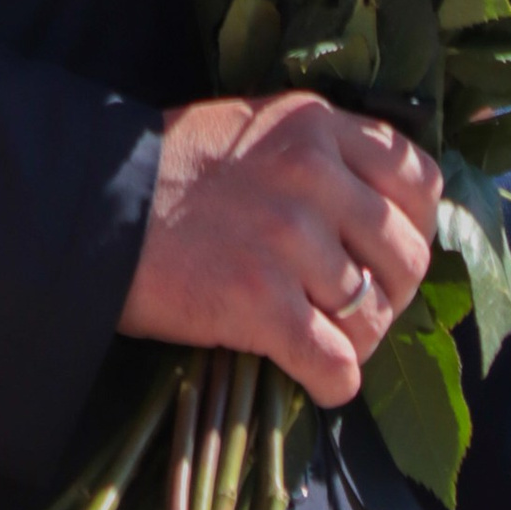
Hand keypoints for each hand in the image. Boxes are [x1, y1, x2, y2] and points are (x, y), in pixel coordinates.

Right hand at [118, 91, 439, 406]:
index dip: (415, 222)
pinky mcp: (261, 304)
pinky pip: (337, 365)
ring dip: (357, 341)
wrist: (91, 208)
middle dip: (391, 292)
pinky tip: (315, 379)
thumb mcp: (254, 128)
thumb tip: (384, 213)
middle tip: (356, 306)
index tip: (389, 246)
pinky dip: (334, 383)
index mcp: (315, 125)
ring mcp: (289, 240)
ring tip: (325, 340)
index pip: (419, 177)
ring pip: (375, 317)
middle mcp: (313, 175)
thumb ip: (320, 155)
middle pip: (407, 254)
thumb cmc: (171, 170)